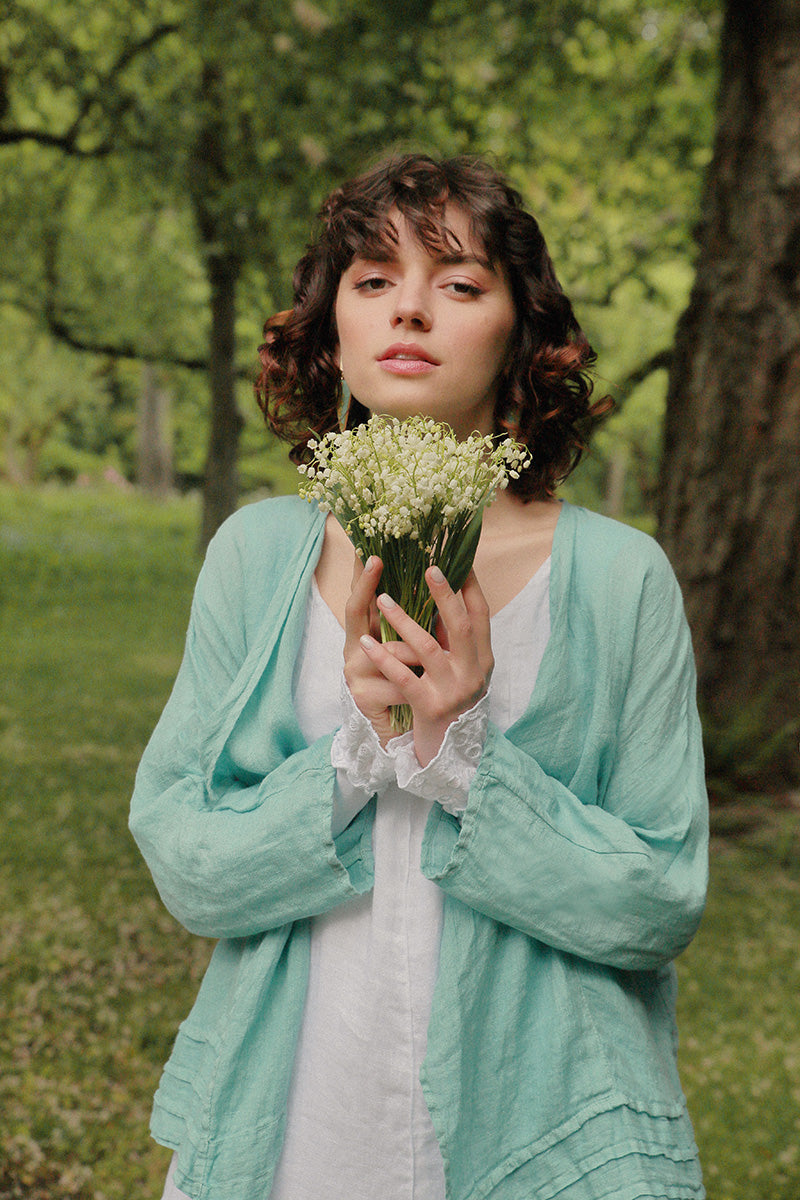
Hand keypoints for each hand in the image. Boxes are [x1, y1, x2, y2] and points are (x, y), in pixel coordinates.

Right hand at [343, 555, 420, 745]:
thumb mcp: (410, 649)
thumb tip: (433, 578)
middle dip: (366, 585)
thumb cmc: (407, 683)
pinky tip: (427, 687)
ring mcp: (353, 672)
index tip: (368, 550)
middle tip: (375, 560)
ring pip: (390, 651)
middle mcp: (352, 648)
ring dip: (417, 653)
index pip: (360, 597)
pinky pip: (399, 683)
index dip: (361, 575)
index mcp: (366, 633)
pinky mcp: (362, 696)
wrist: (396, 731)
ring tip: (435, 655)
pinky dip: (418, 685)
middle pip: (354, 611)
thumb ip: (414, 620)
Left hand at [360, 566, 492, 766]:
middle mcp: (472, 674)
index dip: (471, 588)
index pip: (482, 617)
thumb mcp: (462, 673)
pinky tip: (366, 643)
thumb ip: (455, 644)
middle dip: (444, 595)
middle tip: (428, 568)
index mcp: (483, 661)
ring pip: (427, 648)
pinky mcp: (429, 708)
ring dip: (402, 621)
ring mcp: (451, 691)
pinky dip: (384, 658)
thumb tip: (442, 599)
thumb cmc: (452, 706)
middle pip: (461, 626)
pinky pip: (402, 678)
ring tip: (382, 599)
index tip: (459, 561)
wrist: (451, 756)